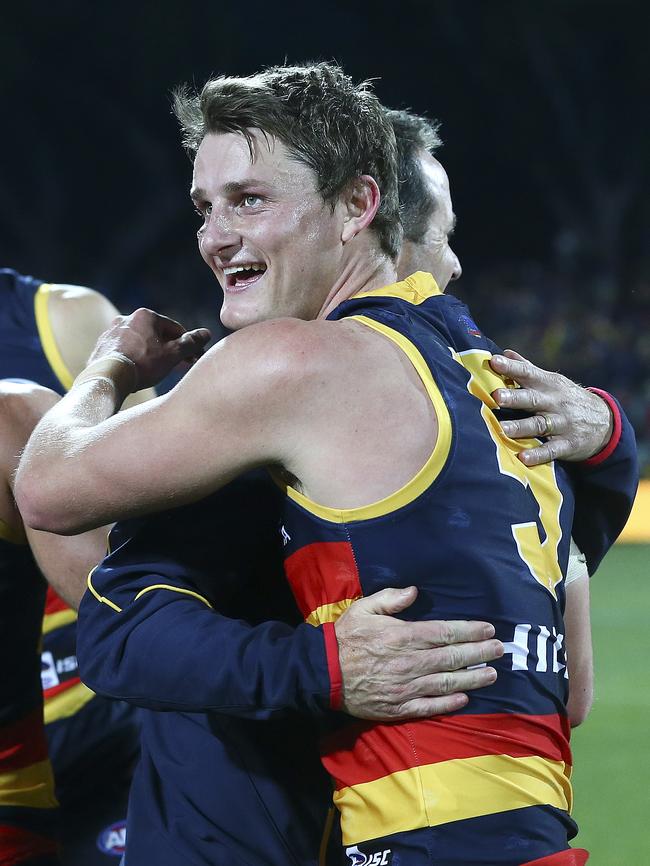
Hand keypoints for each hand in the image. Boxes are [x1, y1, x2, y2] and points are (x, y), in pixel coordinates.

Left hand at [87, 308, 211, 391]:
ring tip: (160, 369)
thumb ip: (190, 343)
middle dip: (169, 349)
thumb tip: (206, 333)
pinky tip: (140, 370)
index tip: (194, 357)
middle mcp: (127, 318)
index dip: (188, 344)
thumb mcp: (173, 354)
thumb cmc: (143, 364)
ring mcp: (112, 331)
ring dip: (152, 352)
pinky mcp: (103, 345)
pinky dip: (135, 357)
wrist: (109, 377)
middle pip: (156, 334)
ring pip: (140, 342)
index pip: (175, 329)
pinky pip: (125, 349)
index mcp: (146, 316)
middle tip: (181, 365)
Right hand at [334, 587, 502, 719]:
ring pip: (447, 683)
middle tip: (500, 650)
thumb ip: (390, 598)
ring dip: (472, 678)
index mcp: (402, 636)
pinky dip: (449, 703)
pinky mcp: (399, 708)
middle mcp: (409, 662)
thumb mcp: (363, 608)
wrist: (322, 673)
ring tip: (492, 674)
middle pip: (452, 657)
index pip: (444, 633)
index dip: (469, 631)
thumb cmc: (344, 637)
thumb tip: (414, 591)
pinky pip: (430, 706)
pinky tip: (465, 698)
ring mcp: (406, 687)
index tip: (488, 629)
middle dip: (479, 653)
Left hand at [490, 349, 612, 465]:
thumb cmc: (567, 398)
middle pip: (532, 399)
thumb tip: (504, 353)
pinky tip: (523, 458)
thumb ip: (528, 369)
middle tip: (496, 396)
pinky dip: (538, 454)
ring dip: (521, 427)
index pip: (528, 373)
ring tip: (502, 429)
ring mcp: (563, 423)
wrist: (605, 422)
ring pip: (540, 425)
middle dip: (515, 397)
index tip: (494, 361)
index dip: (511, 367)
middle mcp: (555, 403)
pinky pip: (552, 450)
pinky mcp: (568, 444)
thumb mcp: (552, 381)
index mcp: (549, 385)